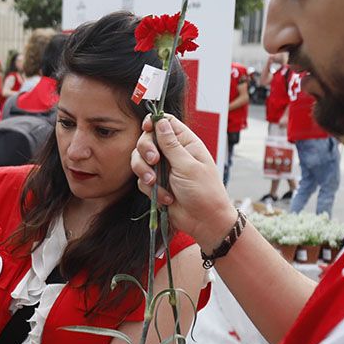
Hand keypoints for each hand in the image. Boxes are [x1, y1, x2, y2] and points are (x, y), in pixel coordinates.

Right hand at [131, 115, 237, 250]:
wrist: (204, 221)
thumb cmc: (204, 191)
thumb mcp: (187, 165)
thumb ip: (171, 144)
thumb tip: (160, 121)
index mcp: (185, 143)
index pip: (166, 123)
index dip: (154, 122)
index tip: (147, 128)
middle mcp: (172, 154)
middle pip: (147, 140)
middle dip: (146, 150)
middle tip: (154, 161)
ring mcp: (163, 169)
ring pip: (140, 160)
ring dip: (144, 171)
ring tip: (155, 183)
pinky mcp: (156, 185)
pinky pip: (142, 180)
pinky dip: (150, 189)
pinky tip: (166, 198)